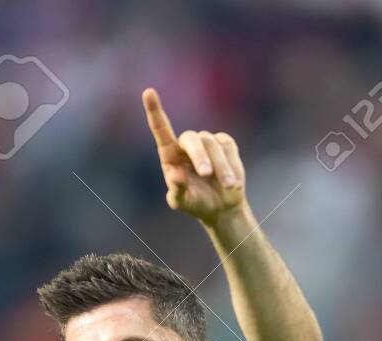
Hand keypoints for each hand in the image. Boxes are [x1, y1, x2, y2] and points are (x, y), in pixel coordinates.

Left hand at [143, 88, 244, 223]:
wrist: (220, 207)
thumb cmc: (196, 204)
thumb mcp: (182, 202)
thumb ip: (177, 190)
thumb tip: (174, 175)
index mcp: (170, 156)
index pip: (161, 130)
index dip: (154, 111)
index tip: (148, 92)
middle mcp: (186, 145)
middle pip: (192, 140)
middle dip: (200, 156)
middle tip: (206, 174)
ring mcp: (206, 142)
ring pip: (213, 146)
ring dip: (222, 168)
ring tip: (229, 186)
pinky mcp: (224, 143)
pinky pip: (228, 148)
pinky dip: (232, 165)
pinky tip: (233, 182)